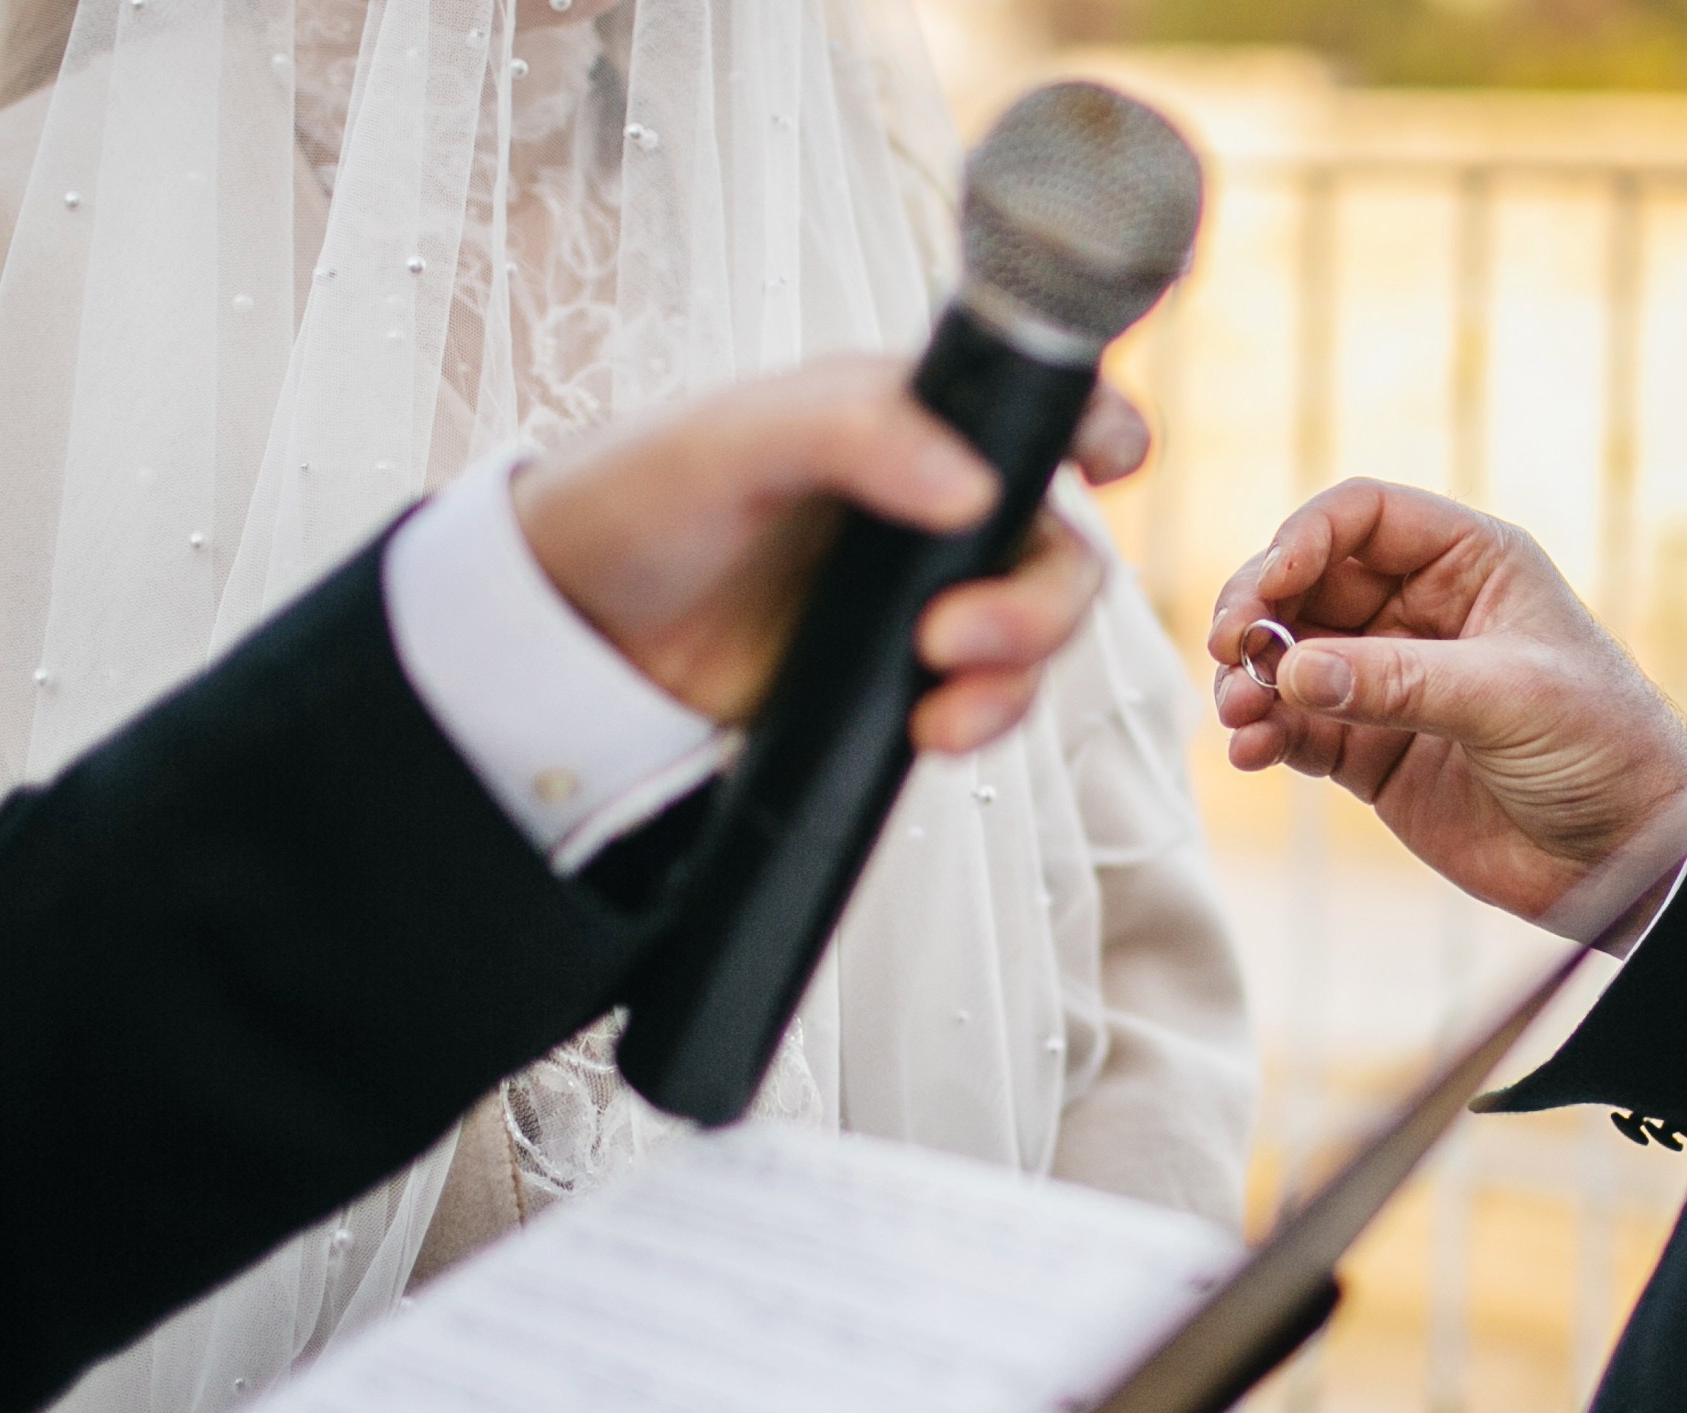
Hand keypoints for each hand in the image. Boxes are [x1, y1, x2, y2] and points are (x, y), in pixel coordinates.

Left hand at [512, 356, 1132, 753]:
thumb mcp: (729, 444)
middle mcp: (931, 504)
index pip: (1036, 408)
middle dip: (1042, 602)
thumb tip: (972, 485)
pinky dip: (981, 720)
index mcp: (904, 420)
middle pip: (1058, 546)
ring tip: (937, 700)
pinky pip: (985, 700)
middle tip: (956, 637)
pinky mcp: (896, 677)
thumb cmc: (637, 501)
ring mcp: (921, 594)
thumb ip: (850, 433)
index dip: (1099, 426)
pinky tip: (928, 731)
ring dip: (1017, 670)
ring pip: (1036, 632)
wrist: (571, 634)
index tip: (1115, 461)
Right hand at [1207, 479, 1686, 944]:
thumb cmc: (1604, 748)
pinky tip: (1251, 753)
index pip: (1361, 517)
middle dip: (1257, 612)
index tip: (1266, 590)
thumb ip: (1396, 681)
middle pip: (1304, 581)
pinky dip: (1262, 735)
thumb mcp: (1510, 698)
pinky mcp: (1368, 751)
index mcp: (1469, 564)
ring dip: (1249, 680)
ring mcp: (1387, 682)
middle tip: (1230, 652)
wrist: (1630, 859)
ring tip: (1239, 715)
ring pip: (1287, 657)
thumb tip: (1288, 671)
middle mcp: (1420, 611)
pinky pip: (1294, 727)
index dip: (1302, 539)